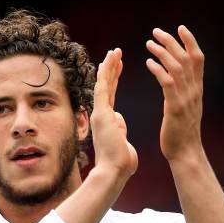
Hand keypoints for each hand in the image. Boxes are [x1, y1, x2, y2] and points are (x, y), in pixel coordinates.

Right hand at [90, 48, 137, 178]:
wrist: (114, 171)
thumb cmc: (121, 163)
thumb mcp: (123, 142)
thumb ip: (121, 131)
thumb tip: (120, 124)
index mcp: (108, 120)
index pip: (112, 95)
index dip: (115, 79)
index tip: (119, 66)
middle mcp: (102, 114)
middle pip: (107, 86)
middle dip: (111, 68)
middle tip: (116, 53)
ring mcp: (100, 113)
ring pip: (103, 84)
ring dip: (109, 67)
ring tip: (114, 51)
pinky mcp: (101, 113)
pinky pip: (103, 89)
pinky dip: (106, 74)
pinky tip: (108, 60)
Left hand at [146, 26, 204, 161]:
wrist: (185, 153)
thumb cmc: (181, 134)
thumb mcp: (186, 108)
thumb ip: (183, 93)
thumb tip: (178, 82)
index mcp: (197, 89)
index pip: (198, 59)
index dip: (190, 41)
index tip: (180, 28)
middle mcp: (194, 91)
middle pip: (187, 58)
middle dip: (172, 41)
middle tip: (156, 31)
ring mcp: (186, 98)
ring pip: (177, 67)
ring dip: (163, 52)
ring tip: (149, 43)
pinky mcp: (175, 107)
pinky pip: (168, 83)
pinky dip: (159, 70)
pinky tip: (148, 62)